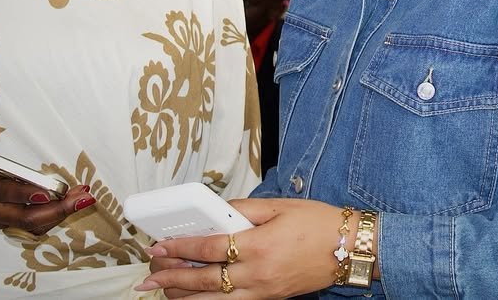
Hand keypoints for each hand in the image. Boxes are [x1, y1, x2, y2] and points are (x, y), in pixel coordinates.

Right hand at [0, 118, 95, 235]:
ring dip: (59, 214)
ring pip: (30, 225)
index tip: (49, 190)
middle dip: (56, 209)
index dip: (25, 193)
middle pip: (24, 217)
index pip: (2, 193)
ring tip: (83, 197)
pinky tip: (70, 202)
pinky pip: (30, 225)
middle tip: (82, 196)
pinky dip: (52, 217)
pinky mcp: (3, 220)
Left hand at [137, 198, 344, 298]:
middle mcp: (257, 275)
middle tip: (149, 275)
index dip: (180, 248)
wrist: (349, 249)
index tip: (159, 245)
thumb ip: (244, 210)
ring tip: (161, 291)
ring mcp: (262, 293)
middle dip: (172, 277)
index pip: (209, 250)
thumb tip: (216, 211)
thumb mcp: (279, 207)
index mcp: (258, 247)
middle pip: (204, 281)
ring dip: (184, 297)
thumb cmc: (318, 224)